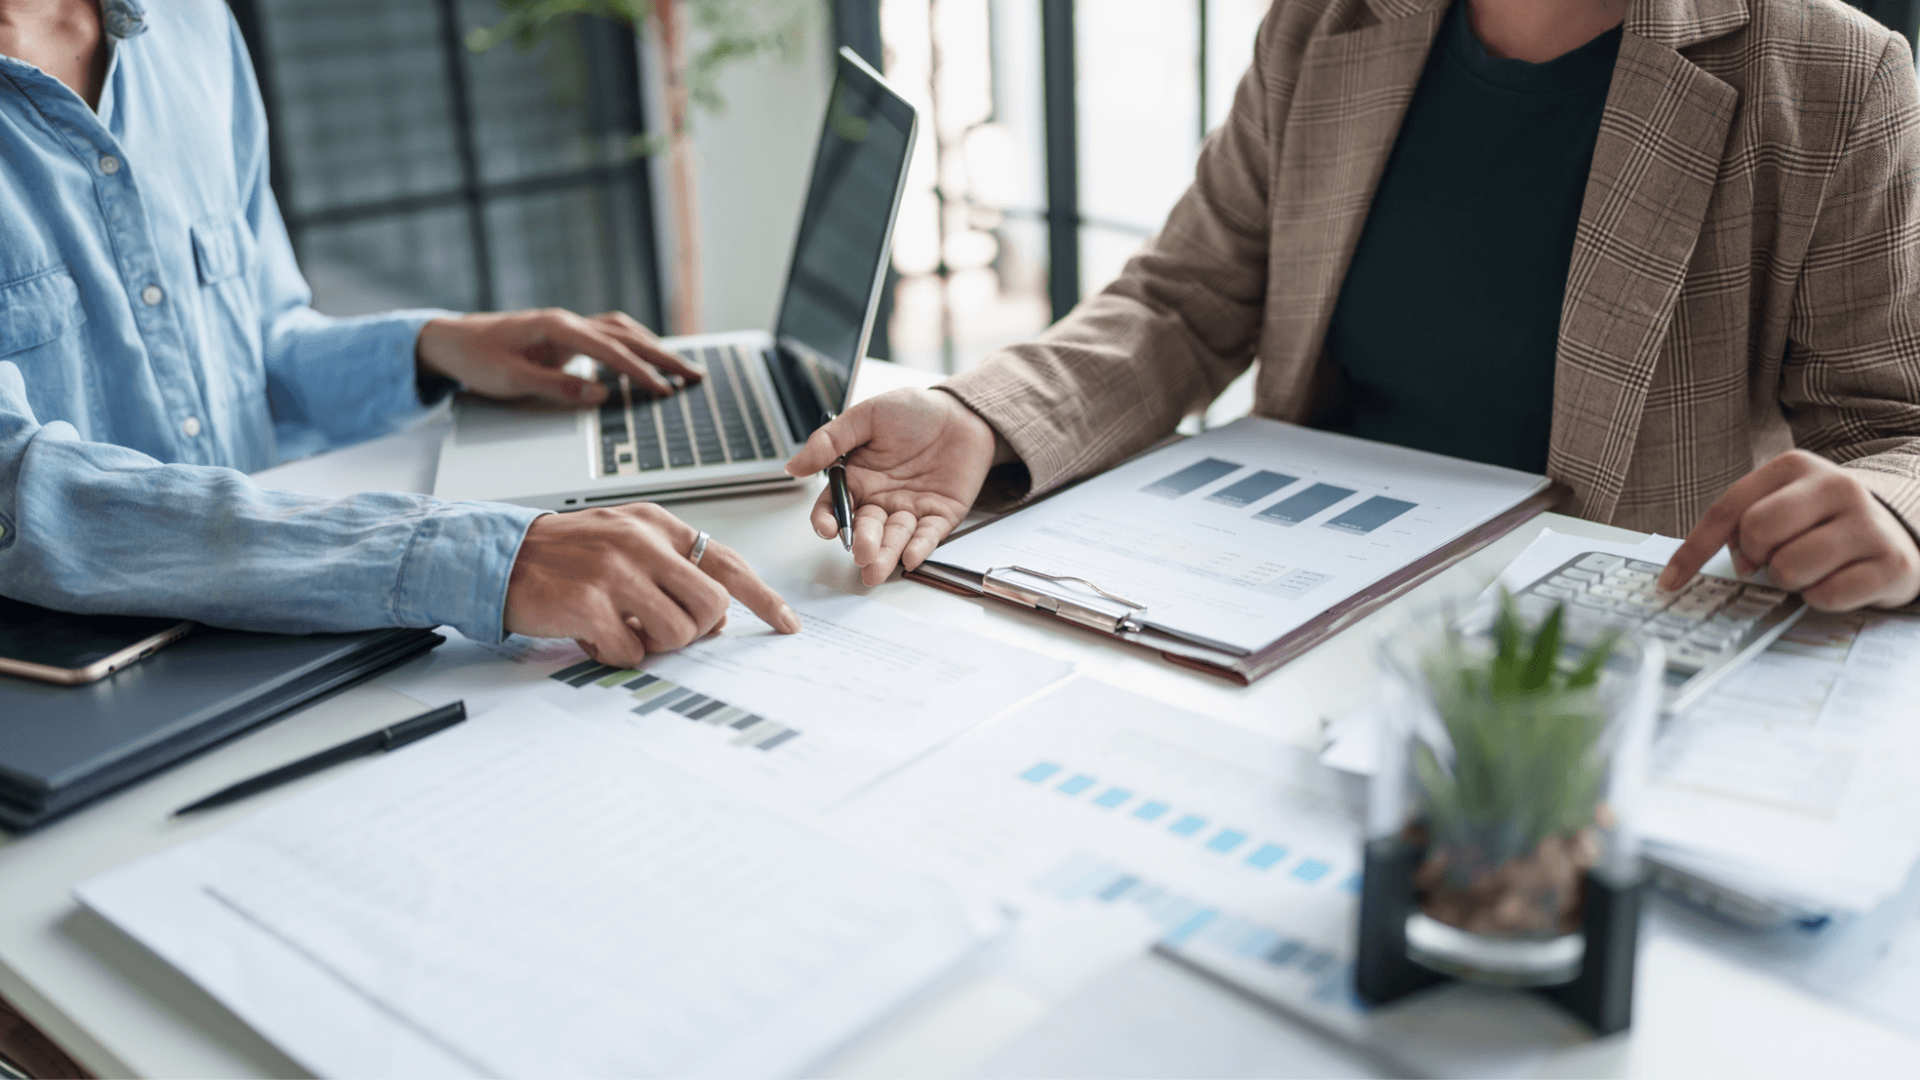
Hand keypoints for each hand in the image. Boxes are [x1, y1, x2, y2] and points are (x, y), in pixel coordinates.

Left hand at [416, 308, 702, 404]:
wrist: (450, 341)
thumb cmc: (476, 358)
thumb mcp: (510, 380)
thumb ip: (556, 387)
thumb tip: (600, 394)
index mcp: (556, 327)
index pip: (609, 350)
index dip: (639, 371)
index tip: (663, 389)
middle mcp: (567, 322)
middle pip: (626, 335)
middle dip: (663, 356)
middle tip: (695, 376)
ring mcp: (568, 327)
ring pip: (622, 332)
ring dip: (653, 348)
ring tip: (681, 369)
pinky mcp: (566, 337)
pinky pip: (609, 338)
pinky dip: (634, 347)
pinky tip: (647, 360)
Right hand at [503, 503, 799, 667]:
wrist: (500, 556)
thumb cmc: (565, 556)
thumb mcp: (625, 542)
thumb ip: (672, 568)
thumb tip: (718, 616)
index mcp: (656, 525)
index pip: (728, 562)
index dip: (763, 598)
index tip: (786, 623)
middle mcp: (640, 542)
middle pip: (712, 606)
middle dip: (696, 631)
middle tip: (661, 629)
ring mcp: (615, 572)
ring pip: (678, 633)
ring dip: (653, 644)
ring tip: (621, 628)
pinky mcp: (589, 604)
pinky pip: (632, 652)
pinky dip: (615, 655)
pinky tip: (591, 636)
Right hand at [785, 388, 1009, 585]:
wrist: (961, 410)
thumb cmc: (913, 411)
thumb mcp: (866, 416)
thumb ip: (829, 441)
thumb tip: (794, 466)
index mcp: (858, 479)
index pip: (835, 507)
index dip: (828, 520)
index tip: (828, 528)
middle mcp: (881, 499)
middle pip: (866, 528)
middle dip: (863, 543)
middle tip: (862, 552)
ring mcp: (910, 510)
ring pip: (895, 537)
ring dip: (886, 553)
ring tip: (877, 567)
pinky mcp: (940, 515)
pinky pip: (929, 535)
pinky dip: (920, 547)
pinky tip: (911, 557)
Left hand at [1660, 449, 1919, 609]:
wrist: (1898, 531)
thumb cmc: (1821, 523)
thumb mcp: (1780, 505)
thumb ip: (1741, 523)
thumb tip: (1731, 564)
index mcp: (1796, 466)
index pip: (1728, 510)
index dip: (1693, 551)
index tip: (1669, 584)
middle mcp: (1836, 486)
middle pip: (1757, 531)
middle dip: (1756, 557)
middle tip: (1773, 560)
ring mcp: (1868, 523)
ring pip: (1790, 568)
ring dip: (1790, 581)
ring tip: (1810, 569)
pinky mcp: (1892, 563)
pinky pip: (1827, 596)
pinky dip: (1821, 598)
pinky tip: (1837, 581)